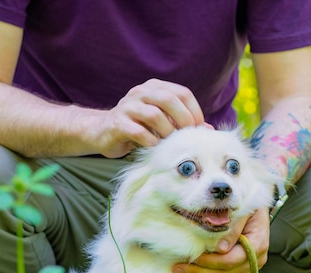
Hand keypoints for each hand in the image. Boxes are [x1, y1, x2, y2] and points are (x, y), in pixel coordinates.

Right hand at [89, 79, 205, 157]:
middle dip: (183, 119)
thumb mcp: (162, 123)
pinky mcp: (117, 123)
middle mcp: (141, 92)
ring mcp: (127, 106)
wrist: (102, 132)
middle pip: (169, 100)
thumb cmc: (138, 128)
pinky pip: (138, 132)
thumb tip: (209, 130)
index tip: (199, 129)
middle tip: (187, 136)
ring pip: (154, 115)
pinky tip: (155, 148)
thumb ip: (182, 123)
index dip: (195, 111)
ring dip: (167, 132)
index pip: (182, 93)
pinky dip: (151, 141)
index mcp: (155, 87)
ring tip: (170, 143)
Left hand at [173, 208, 270, 272]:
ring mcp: (255, 268)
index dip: (211, 262)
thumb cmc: (245, 204)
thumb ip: (232, 226)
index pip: (232, 260)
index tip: (192, 257)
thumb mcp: (240, 209)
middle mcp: (258, 259)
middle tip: (177, 270)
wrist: (257, 208)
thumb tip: (220, 248)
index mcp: (258, 243)